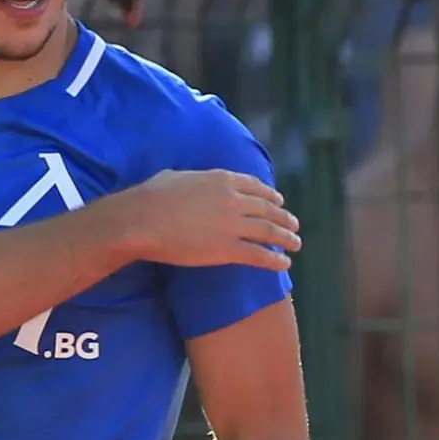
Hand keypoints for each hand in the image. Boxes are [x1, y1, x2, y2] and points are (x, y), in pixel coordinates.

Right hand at [133, 169, 299, 269]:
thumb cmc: (152, 196)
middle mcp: (234, 200)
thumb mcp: (178, 175)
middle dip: (284, 218)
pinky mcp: (227, 249)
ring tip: (295, 243)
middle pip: (268, 209)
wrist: (143, 220)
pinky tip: (284, 264)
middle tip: (294, 224)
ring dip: (286, 238)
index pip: (256, 187)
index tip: (279, 201)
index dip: (271, 196)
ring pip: (269, 231)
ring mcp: (233, 225)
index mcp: (222, 180)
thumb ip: (195, 179)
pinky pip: (258, 255)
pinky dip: (275, 261)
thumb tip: (193, 181)